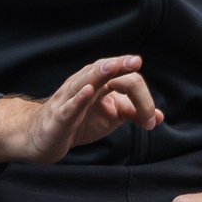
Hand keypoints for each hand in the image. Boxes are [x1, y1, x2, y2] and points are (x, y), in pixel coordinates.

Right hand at [0, 55, 161, 165]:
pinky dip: (78, 99)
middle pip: (104, 70)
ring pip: (84, 81)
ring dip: (99, 73)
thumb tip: (158, 116)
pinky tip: (88, 91)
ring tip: (113, 66)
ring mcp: (68, 99)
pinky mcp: (58, 118)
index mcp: (98, 82)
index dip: (142, 99)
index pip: (124, 79)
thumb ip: (132, 113)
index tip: (150, 121)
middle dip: (120, 65)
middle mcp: (83, 84)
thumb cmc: (78, 123)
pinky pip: (69, 106)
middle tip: (137, 62)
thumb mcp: (109, 117)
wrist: (43, 139)